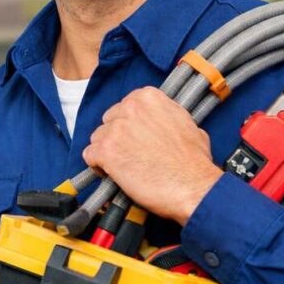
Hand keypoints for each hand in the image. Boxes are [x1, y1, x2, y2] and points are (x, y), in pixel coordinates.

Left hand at [82, 87, 222, 224]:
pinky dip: (97, 166)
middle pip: (109, 121)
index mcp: (148, 97)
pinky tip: (111, 174)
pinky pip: (89, 156)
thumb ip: (165, 116)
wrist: (192, 186)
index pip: (124, 107)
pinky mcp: (106, 151)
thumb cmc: (193, 161)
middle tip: (130, 154)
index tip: (133, 136)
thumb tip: (159, 122)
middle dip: (116, 137)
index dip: (128, 124)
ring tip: (123, 166)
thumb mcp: (186, 124)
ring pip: (97, 138)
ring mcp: (116, 129)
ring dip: (107, 152)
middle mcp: (129, 108)